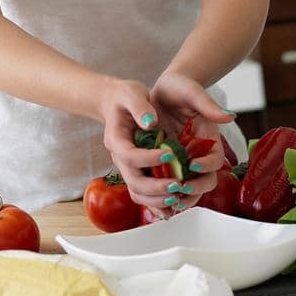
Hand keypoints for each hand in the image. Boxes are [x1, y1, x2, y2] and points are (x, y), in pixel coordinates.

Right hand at [97, 78, 172, 212]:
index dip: (149, 158)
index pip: (130, 155)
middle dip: (156, 187)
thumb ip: (140, 106)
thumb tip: (150, 122)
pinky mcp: (136, 171)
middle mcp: (120, 158)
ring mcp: (127, 167)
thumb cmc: (125, 97)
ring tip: (179, 196)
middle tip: (178, 184)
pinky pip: (144, 193)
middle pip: (133, 182)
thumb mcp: (132, 93)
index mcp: (116, 139)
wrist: (116, 103)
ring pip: (138, 193)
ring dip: (158, 199)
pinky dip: (158, 201)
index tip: (170, 153)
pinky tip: (175, 202)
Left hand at [143, 72, 233, 218]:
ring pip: (189, 189)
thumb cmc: (180, 87)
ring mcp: (183, 162)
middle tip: (179, 189)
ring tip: (168, 199)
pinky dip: (165, 195)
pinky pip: (169, 186)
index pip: (215, 161)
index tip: (193, 165)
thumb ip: (208, 105)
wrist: (161, 90)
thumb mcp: (193, 92)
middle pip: (205, 182)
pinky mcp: (167, 165)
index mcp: (209, 140)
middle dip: (195, 189)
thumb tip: (229, 115)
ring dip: (181, 198)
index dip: (207, 166)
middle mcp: (198, 155)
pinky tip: (155, 197)